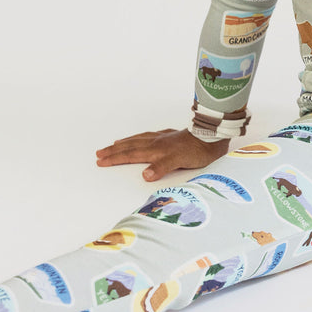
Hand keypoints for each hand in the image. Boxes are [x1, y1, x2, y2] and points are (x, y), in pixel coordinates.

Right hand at [95, 128, 229, 182]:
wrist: (213, 136)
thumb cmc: (198, 150)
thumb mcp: (180, 162)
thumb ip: (162, 167)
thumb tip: (145, 175)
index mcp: (156, 149)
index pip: (130, 154)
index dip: (115, 158)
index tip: (100, 161)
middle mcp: (157, 142)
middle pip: (130, 146)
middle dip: (114, 150)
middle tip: (99, 153)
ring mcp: (163, 138)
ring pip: (138, 139)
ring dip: (124, 143)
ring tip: (114, 144)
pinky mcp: (171, 136)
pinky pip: (149, 136)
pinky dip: (140, 137)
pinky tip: (142, 138)